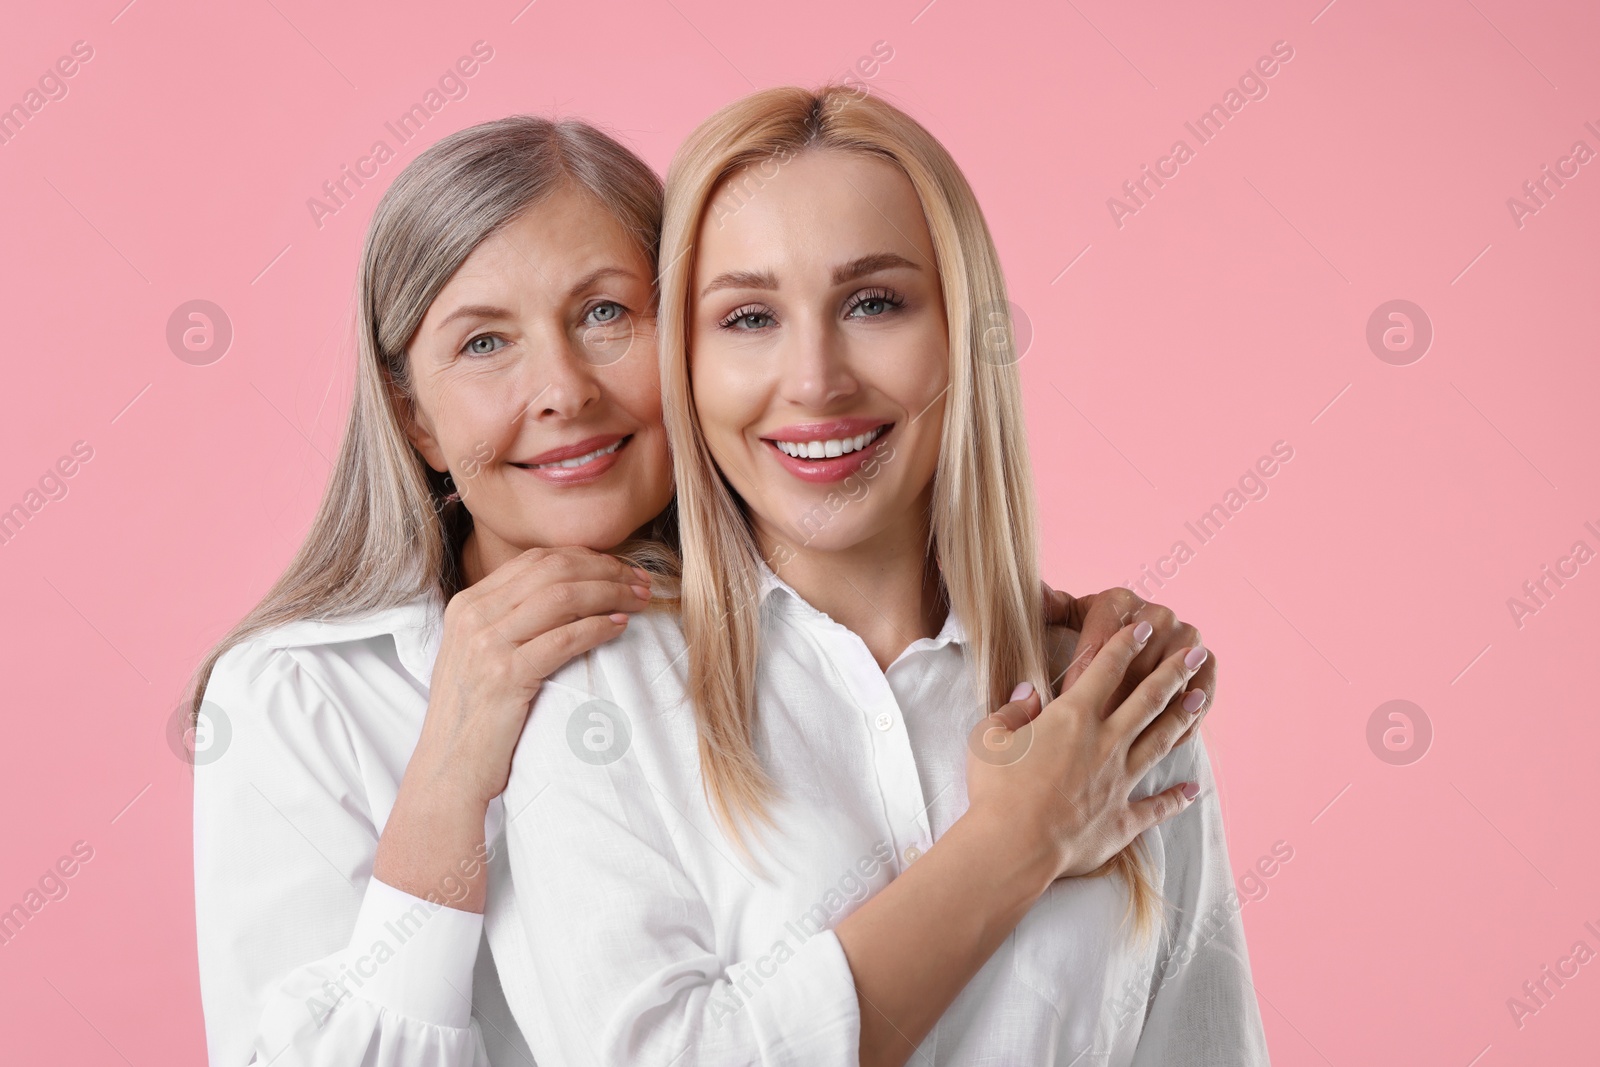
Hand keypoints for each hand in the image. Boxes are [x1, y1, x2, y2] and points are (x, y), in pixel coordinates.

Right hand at [373, 547, 650, 910]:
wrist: (448, 771)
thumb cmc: (475, 718)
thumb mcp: (481, 655)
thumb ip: (511, 621)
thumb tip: (571, 594)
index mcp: (468, 604)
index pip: (536, 560)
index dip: (586, 557)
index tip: (621, 568)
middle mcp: (473, 615)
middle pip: (553, 570)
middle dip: (605, 570)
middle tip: (641, 581)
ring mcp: (486, 643)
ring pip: (562, 597)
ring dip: (609, 593)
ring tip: (639, 600)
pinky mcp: (504, 674)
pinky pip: (563, 638)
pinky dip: (597, 627)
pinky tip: (620, 627)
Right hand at [967, 619, 1206, 882]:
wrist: (1013, 847)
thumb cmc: (995, 790)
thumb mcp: (988, 738)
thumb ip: (1011, 711)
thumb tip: (1027, 693)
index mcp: (1072, 718)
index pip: (1105, 669)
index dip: (1126, 643)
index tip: (1145, 626)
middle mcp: (1104, 743)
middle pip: (1147, 699)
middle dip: (1173, 672)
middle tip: (1194, 652)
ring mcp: (1118, 781)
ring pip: (1159, 742)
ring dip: (1182, 718)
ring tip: (1202, 697)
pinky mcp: (1121, 819)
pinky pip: (1155, 807)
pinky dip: (1177, 799)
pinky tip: (1194, 790)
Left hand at [1040, 583, 1215, 749]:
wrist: (1133, 644)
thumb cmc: (1086, 636)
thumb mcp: (1062, 617)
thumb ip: (1049, 607)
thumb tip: (1040, 593)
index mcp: (1119, 601)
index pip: (1099, 647)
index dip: (1080, 679)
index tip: (1063, 707)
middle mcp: (1158, 614)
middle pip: (1135, 669)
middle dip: (1112, 706)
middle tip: (1090, 737)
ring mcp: (1188, 637)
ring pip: (1167, 688)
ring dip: (1147, 720)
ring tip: (1122, 747)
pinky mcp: (1208, 662)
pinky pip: (1199, 698)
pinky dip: (1181, 724)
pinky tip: (1158, 746)